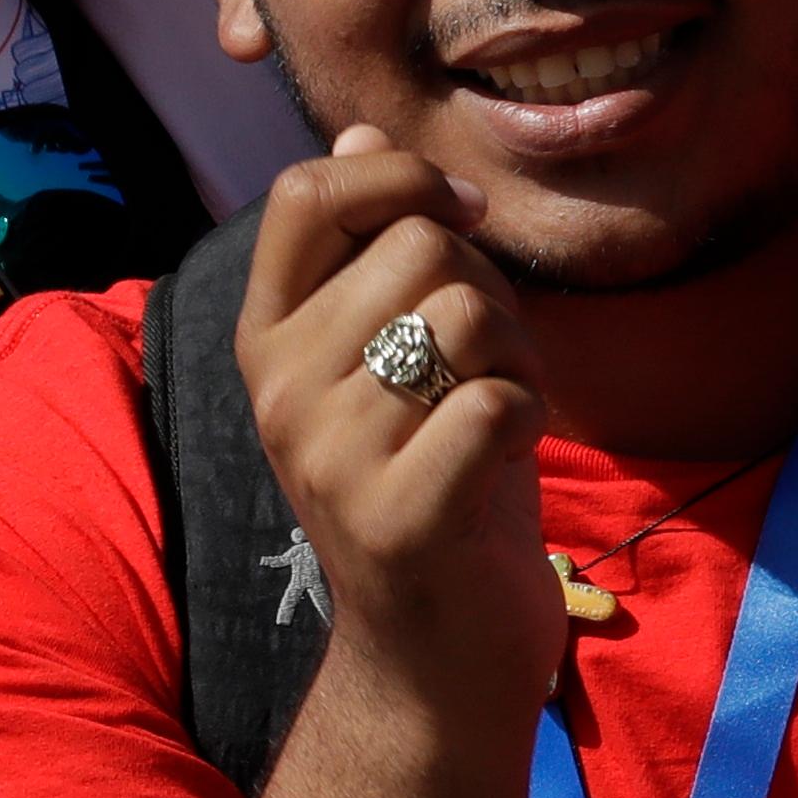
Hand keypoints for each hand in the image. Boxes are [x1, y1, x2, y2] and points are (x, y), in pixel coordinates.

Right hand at [236, 129, 561, 720]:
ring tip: (495, 421)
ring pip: (466, 313)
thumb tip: (357, 135)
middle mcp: (279, 390)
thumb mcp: (399, 359)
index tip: (459, 218)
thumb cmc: (436, 491)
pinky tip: (506, 469)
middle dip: (491, 293)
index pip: (306, 193)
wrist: (436, 662)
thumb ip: (375, 253)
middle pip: (420, 244)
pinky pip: (496, 402)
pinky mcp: (395, 515)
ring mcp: (328, 455)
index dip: (400, 179)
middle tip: (488, 373)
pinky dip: (529, 420)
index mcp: (268, 339)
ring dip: (518, 359)